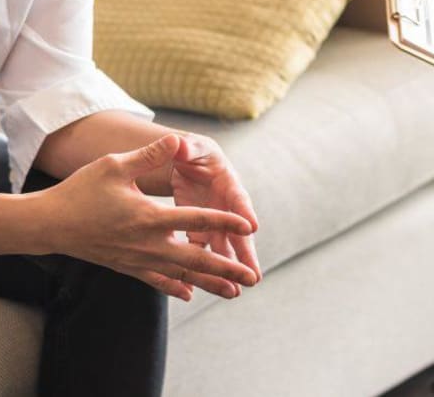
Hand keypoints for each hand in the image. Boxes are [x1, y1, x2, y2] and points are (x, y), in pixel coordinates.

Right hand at [40, 134, 257, 301]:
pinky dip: (175, 287)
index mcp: (149, 217)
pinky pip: (156, 281)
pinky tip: (188, 294)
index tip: (249, 226)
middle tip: (253, 278)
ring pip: (181, 275)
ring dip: (209, 283)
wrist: (49, 224)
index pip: (196, 220)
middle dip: (227, 268)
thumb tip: (175, 139)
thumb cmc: (81, 191)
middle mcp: (148, 243)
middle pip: (196, 258)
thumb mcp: (114, 166)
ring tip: (233, 293)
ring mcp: (138, 259)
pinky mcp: (126, 266)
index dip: (225, 221)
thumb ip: (149, 156)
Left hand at [169, 134, 261, 291]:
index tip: (252, 225)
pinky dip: (205, 268)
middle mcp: (227, 205)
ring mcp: (216, 221)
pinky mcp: (201, 230)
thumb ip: (186, 147)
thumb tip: (178, 142)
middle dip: (245, 253)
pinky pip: (204, 251)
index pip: (238, 196)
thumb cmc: (192, 150)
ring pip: (225, 247)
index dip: (244, 210)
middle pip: (238, 231)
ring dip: (229, 268)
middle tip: (254, 275)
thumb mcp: (190, 146)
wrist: (186, 162)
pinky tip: (207, 286)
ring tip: (236, 291)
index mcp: (227, 181)